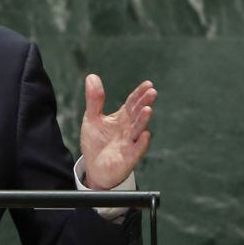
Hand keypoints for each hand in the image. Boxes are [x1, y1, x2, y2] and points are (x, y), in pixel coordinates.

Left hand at [80, 74, 156, 189]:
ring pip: (138, 130)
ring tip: (147, 110)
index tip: (148, 84)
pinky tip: (145, 135)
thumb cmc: (97, 142)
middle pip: (137, 114)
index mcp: (122, 118)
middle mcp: (129, 128)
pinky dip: (141, 143)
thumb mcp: (92, 118)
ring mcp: (130, 143)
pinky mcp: (128, 158)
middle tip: (152, 92)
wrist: (95, 167)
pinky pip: (137, 150)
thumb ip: (94, 100)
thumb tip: (91, 76)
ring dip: (143, 121)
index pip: (132, 103)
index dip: (140, 94)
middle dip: (144, 103)